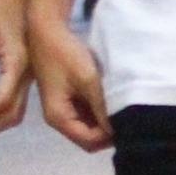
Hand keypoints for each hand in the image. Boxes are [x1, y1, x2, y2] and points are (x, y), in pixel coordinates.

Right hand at [27, 15, 113, 150]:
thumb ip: (102, 106)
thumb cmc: (66, 56)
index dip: (108, 136)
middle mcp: (59, 119)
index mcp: (59, 118)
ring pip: (89, 128)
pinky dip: (100, 112)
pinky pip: (87, 115)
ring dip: (104, 122)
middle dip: (107, 132)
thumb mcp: (88, 80)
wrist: (48, 33)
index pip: (88, 141)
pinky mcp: (68, 100)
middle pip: (88, 139)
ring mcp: (63, 110)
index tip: (126, 121)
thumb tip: (118, 129)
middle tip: (128, 117)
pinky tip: (112, 100)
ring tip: (122, 108)